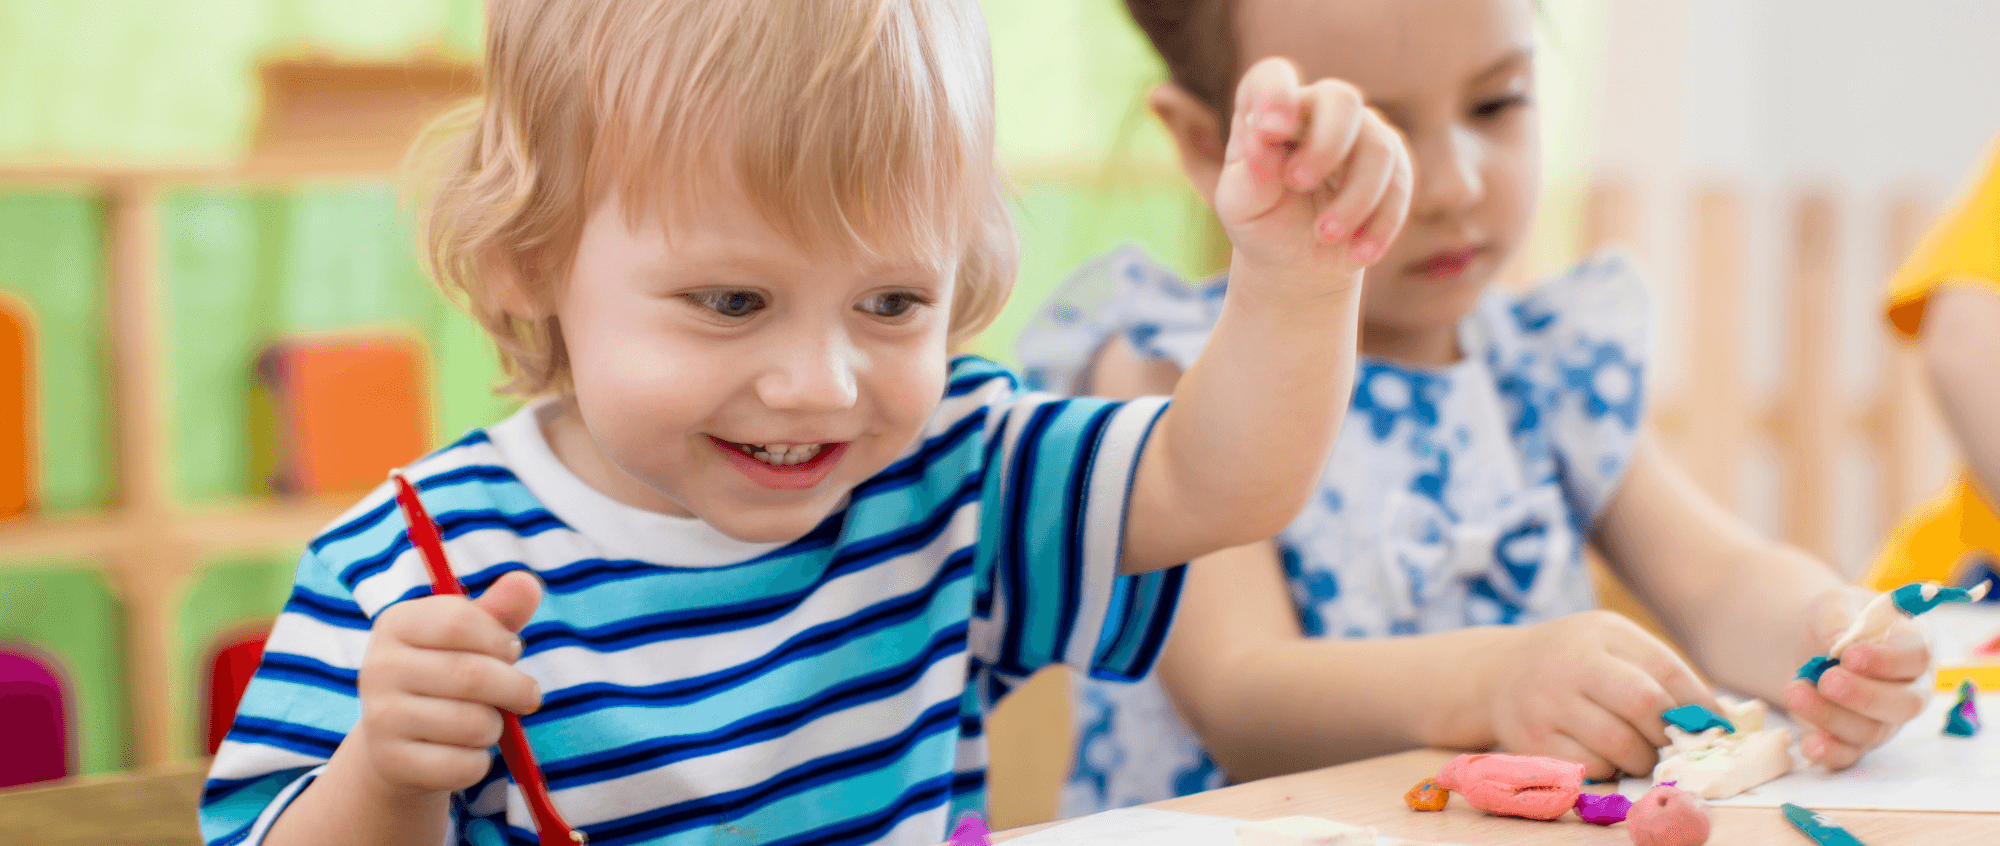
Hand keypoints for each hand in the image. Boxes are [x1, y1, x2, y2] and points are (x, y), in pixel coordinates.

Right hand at [351, 570, 545, 794]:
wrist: (399, 741)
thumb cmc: (447, 675)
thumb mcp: (471, 638)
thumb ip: (500, 611)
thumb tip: (527, 583)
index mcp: (396, 623)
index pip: (460, 621)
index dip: (500, 639)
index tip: (511, 650)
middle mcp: (377, 667)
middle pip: (472, 675)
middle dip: (516, 688)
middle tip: (526, 695)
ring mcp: (379, 718)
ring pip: (473, 724)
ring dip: (497, 727)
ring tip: (486, 722)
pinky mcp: (391, 763)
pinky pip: (465, 765)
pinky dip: (481, 761)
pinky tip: (466, 751)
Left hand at [1214, 57, 1411, 292]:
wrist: (1297, 261)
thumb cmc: (1261, 224)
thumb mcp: (1242, 208)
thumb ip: (1250, 176)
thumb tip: (1261, 140)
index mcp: (1269, 112)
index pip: (1273, 76)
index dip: (1275, 94)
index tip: (1271, 130)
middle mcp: (1317, 111)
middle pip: (1341, 98)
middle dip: (1327, 145)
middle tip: (1299, 185)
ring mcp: (1359, 133)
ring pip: (1377, 145)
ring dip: (1354, 198)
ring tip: (1326, 236)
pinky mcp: (1391, 165)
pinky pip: (1400, 182)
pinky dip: (1382, 221)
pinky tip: (1361, 252)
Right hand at [1481, 611, 1717, 780]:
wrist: (1497, 671)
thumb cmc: (1572, 659)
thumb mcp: (1610, 644)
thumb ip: (1658, 672)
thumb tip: (1717, 718)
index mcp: (1602, 632)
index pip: (1667, 670)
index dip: (1698, 705)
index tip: (1713, 727)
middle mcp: (1572, 662)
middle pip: (1644, 705)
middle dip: (1669, 734)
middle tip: (1672, 743)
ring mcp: (1547, 701)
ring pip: (1620, 744)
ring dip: (1643, 758)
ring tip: (1640, 752)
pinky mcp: (1532, 737)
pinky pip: (1591, 766)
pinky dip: (1610, 769)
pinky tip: (1604, 754)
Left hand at [1785, 586, 1931, 768]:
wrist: (1812, 645)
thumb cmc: (1836, 620)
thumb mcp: (1834, 605)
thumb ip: (1839, 621)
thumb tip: (1837, 645)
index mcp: (1913, 647)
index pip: (1915, 658)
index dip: (1886, 661)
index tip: (1850, 656)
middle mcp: (1908, 689)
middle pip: (1903, 704)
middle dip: (1864, 696)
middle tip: (1827, 680)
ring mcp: (1884, 720)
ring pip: (1870, 731)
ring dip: (1831, 717)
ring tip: (1794, 692)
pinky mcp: (1855, 740)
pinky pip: (1849, 755)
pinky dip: (1829, 753)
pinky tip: (1808, 744)